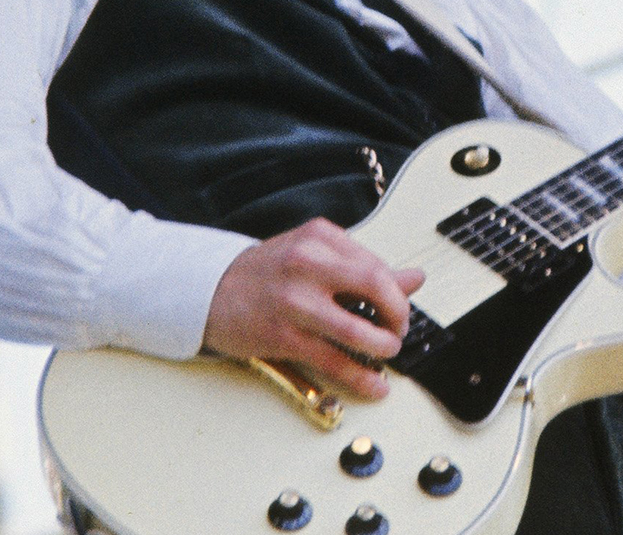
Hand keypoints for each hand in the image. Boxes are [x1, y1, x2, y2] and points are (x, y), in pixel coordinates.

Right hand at [202, 217, 424, 399]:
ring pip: (360, 330)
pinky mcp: (283, 336)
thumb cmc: (265, 273)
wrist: (208, 290)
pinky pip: (335, 362)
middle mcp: (307, 264)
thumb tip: (414, 278)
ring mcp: (295, 301)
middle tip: (398, 330)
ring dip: (384, 348)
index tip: (399, 309)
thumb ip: (363, 266)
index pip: (376, 264)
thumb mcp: (313, 255)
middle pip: (377, 287)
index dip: (397, 292)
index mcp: (319, 238)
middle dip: (398, 315)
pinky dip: (362, 378)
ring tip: (385, 352)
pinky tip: (374, 385)